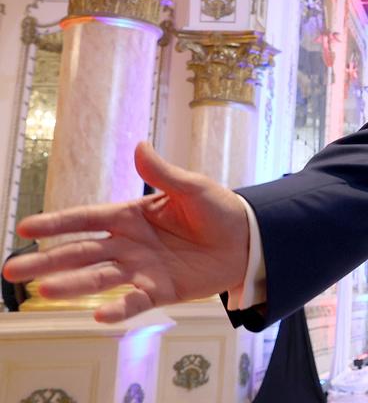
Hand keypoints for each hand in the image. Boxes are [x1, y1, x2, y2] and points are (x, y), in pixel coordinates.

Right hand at [1, 142, 249, 323]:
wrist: (249, 239)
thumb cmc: (219, 210)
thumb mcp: (193, 188)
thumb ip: (164, 173)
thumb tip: (140, 146)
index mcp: (130, 216)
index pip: (86, 219)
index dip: (57, 223)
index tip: (25, 226)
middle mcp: (128, 244)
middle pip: (80, 252)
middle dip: (47, 260)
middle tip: (12, 269)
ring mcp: (141, 269)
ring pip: (99, 278)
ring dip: (71, 285)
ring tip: (42, 291)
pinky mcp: (160, 290)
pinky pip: (134, 301)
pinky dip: (117, 309)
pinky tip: (98, 316)